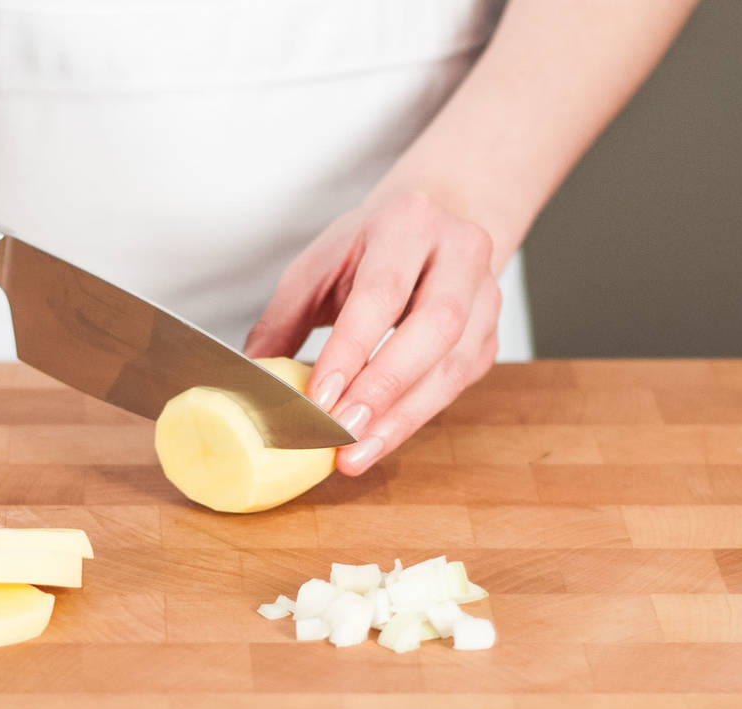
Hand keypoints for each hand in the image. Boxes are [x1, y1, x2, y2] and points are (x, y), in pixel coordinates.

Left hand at [245, 190, 500, 474]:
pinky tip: (381, 438)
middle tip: (342, 432)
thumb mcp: (317, 268)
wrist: (436, 223)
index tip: (320, 399)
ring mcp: (486, 293)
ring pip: (454, 364)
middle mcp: (459, 251)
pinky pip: (459, 382)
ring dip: (403, 416)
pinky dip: (417, 415)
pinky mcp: (491, 333)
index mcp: (407, 224)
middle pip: (433, 328)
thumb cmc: (367, 248)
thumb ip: (282, 321)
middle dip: (383, 388)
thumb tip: (250, 381)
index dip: (351, 351)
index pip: (382, 293)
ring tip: (357, 453)